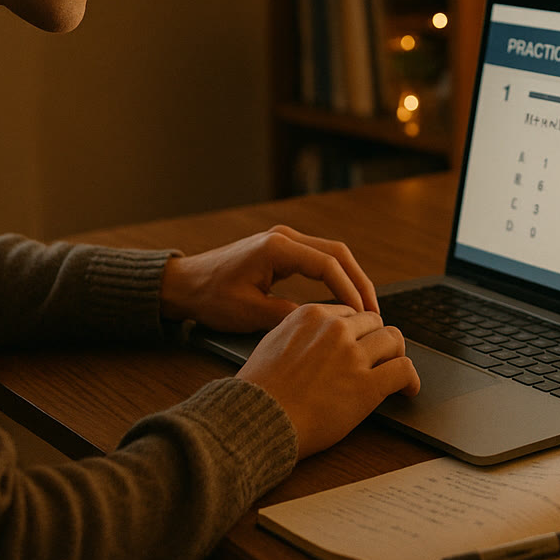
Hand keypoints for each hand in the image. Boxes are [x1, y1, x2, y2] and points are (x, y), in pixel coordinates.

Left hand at [158, 224, 378, 332]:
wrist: (184, 284)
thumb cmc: (210, 298)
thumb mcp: (248, 313)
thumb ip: (288, 315)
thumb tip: (324, 322)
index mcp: (276, 248)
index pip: (327, 265)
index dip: (350, 291)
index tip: (363, 316)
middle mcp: (284, 237)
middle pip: (337, 253)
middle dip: (359, 283)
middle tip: (375, 313)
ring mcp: (284, 240)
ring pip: (331, 254)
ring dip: (351, 279)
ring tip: (366, 309)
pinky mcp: (282, 250)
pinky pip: (318, 259)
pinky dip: (336, 277)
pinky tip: (345, 300)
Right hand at [238, 303, 421, 457]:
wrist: (258, 420)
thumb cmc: (260, 391)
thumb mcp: (272, 343)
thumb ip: (298, 332)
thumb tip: (314, 336)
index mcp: (311, 316)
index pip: (350, 313)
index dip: (357, 332)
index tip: (359, 346)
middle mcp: (334, 330)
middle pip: (374, 323)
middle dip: (377, 341)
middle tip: (378, 360)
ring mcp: (352, 356)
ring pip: (393, 339)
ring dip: (395, 355)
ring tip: (394, 372)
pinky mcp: (367, 385)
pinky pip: (403, 370)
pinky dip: (410, 379)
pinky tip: (407, 390)